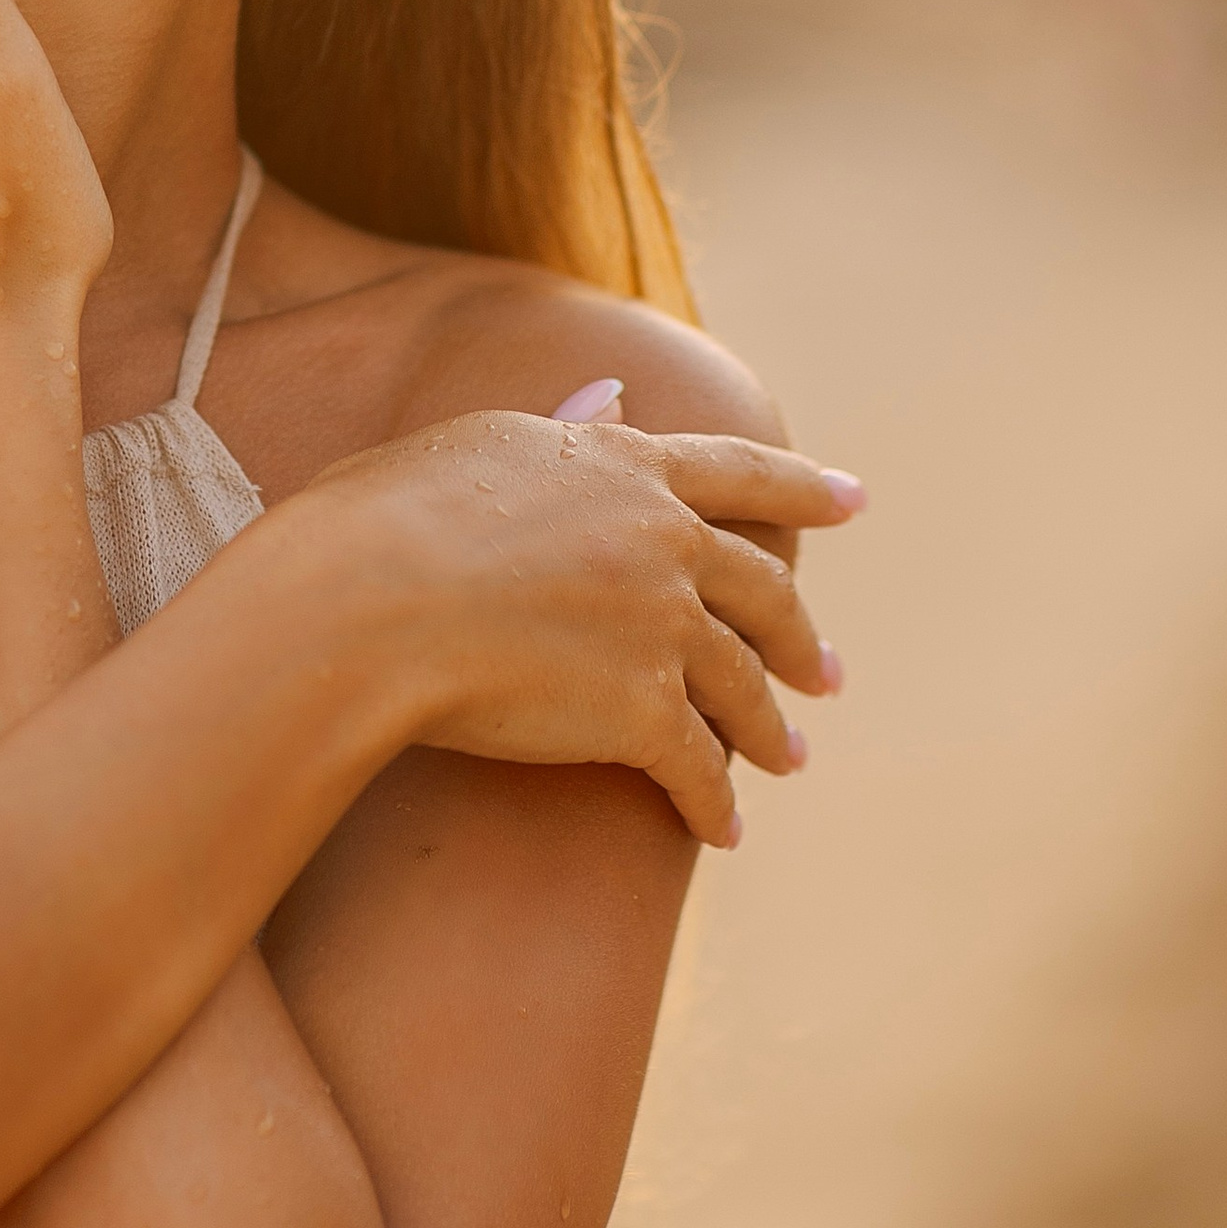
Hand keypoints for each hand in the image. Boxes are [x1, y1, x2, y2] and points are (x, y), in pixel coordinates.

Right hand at [298, 415, 860, 846]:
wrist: (369, 599)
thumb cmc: (388, 514)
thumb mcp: (482, 445)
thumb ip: (562, 430)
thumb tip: (612, 398)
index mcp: (626, 466)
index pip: (740, 471)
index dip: (804, 485)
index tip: (857, 499)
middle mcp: (663, 539)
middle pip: (761, 591)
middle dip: (798, 636)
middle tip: (824, 672)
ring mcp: (661, 626)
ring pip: (743, 688)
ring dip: (772, 729)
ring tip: (789, 758)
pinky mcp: (643, 712)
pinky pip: (698, 768)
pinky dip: (714, 802)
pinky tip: (720, 830)